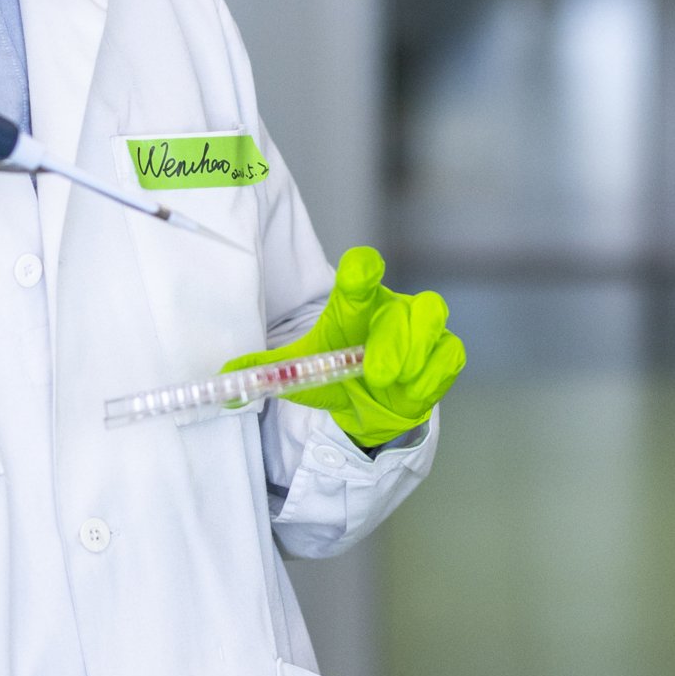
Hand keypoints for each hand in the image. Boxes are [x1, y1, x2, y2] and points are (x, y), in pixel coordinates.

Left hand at [223, 245, 464, 450]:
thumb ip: (264, 372)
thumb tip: (226, 381)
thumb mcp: (298, 373)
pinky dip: (432, 376)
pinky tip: (413, 392)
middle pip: (403, 308)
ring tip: (392, 382)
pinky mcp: (444, 352)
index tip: (361, 273)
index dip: (362, 270)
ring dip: (415, 355)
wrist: (369, 405)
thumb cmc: (334, 375)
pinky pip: (449, 355)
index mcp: (355, 304)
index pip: (361, 272)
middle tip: (376, 372)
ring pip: (432, 323)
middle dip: (393, 341)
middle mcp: (392, 308)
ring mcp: (422, 328)